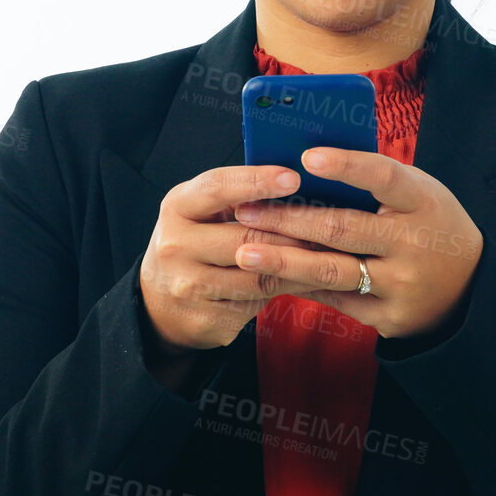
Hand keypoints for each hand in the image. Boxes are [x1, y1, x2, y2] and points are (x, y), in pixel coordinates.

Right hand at [138, 164, 340, 354]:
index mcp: (177, 207)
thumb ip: (238, 197)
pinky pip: (258, 303)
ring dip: (299, 266)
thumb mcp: (202, 213)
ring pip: (258, 276)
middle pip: (245, 236)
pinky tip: (311, 283)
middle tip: (335, 224)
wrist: (160, 303)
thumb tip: (299, 180)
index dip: (256, 180)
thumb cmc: (196, 243)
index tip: (295, 175)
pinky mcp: (205, 320)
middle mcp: (175, 246)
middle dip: (293, 231)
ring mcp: (187, 287)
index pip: (217, 188)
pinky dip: (287, 292)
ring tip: (332, 253)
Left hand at [232, 147, 483, 339]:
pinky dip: (302, 286)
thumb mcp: (418, 195)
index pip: (384, 177)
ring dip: (283, 262)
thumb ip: (375, 183)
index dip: (347, 166)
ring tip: (244, 254)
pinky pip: (336, 300)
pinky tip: (270, 278)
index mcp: (422, 202)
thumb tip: (306, 167)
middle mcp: (413, 243)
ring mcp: (401, 284)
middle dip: (288, 220)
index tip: (306, 157)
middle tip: (247, 211)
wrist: (469, 289)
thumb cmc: (429, 225)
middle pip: (342, 229)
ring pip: (332, 271)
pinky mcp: (389, 316)